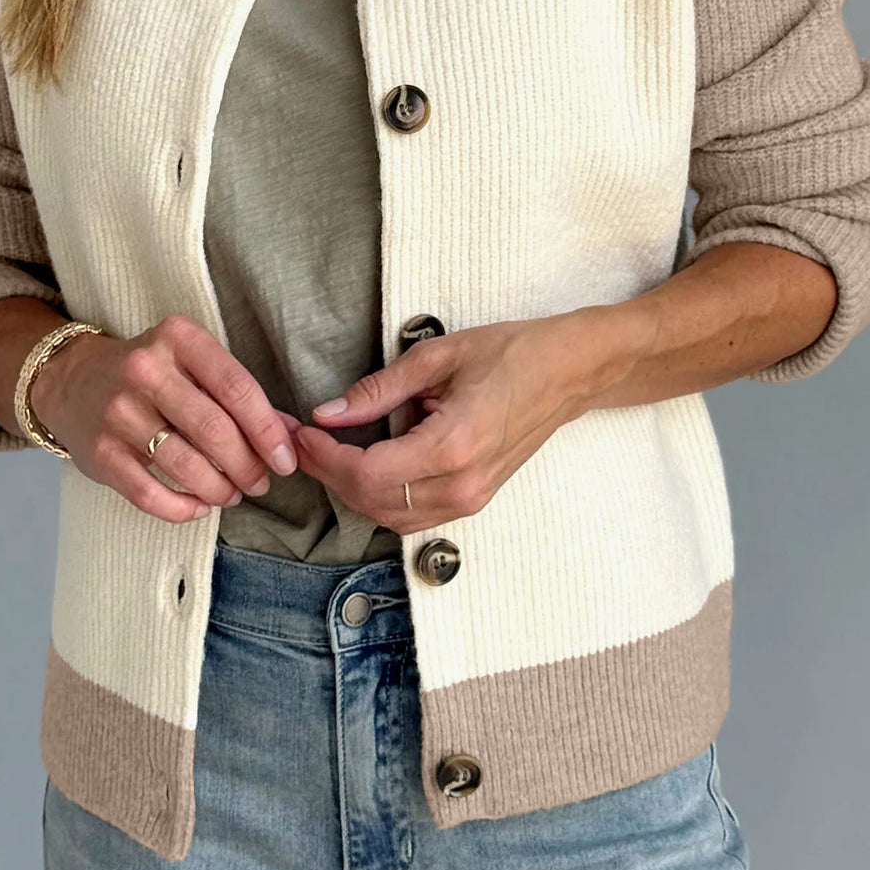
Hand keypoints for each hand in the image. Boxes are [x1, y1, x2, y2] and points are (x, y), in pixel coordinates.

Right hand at [30, 313, 301, 523]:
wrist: (70, 379)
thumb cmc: (151, 373)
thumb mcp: (193, 365)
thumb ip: (241, 396)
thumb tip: (291, 436)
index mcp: (178, 339)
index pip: (238, 389)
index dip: (269, 431)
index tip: (286, 460)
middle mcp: (145, 371)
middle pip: (216, 431)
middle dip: (248, 466)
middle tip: (260, 482)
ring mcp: (118, 412)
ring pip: (186, 466)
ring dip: (220, 490)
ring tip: (233, 495)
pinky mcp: (98, 452)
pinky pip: (149, 494)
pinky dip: (182, 509)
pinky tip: (199, 507)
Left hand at [292, 313, 618, 535]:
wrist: (569, 373)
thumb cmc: (513, 354)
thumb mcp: (438, 358)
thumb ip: (378, 389)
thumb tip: (329, 413)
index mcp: (453, 446)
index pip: (367, 473)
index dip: (324, 457)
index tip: (301, 431)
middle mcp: (461, 485)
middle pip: (371, 501)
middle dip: (328, 472)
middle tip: (302, 438)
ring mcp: (470, 499)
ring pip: (388, 515)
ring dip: (350, 488)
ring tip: (327, 450)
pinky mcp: (473, 500)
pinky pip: (411, 514)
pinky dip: (378, 495)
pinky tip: (363, 462)